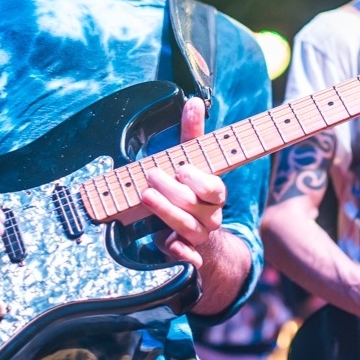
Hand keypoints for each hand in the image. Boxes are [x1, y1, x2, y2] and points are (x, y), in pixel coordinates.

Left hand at [141, 98, 229, 270]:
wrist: (192, 233)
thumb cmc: (188, 189)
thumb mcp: (189, 160)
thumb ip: (192, 133)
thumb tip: (194, 101)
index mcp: (215, 194)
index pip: (215, 188)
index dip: (198, 179)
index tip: (180, 168)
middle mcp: (211, 216)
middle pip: (195, 205)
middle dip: (171, 190)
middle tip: (151, 175)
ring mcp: (199, 236)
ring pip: (187, 228)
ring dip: (166, 211)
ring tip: (145, 195)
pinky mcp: (187, 254)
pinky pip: (188, 258)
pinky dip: (181, 253)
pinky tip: (169, 245)